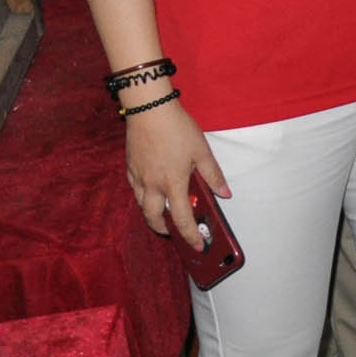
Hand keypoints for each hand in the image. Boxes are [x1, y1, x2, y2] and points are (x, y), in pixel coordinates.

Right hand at [122, 98, 226, 243]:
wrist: (150, 110)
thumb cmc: (178, 129)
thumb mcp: (202, 151)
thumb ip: (213, 175)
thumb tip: (225, 194)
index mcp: (173, 184)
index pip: (182, 219)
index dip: (190, 235)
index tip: (197, 246)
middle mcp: (153, 186)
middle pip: (154, 218)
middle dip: (164, 229)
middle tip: (174, 231)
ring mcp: (138, 177)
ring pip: (141, 205)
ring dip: (152, 213)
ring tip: (164, 211)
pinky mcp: (130, 167)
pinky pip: (135, 189)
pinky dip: (143, 195)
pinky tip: (150, 189)